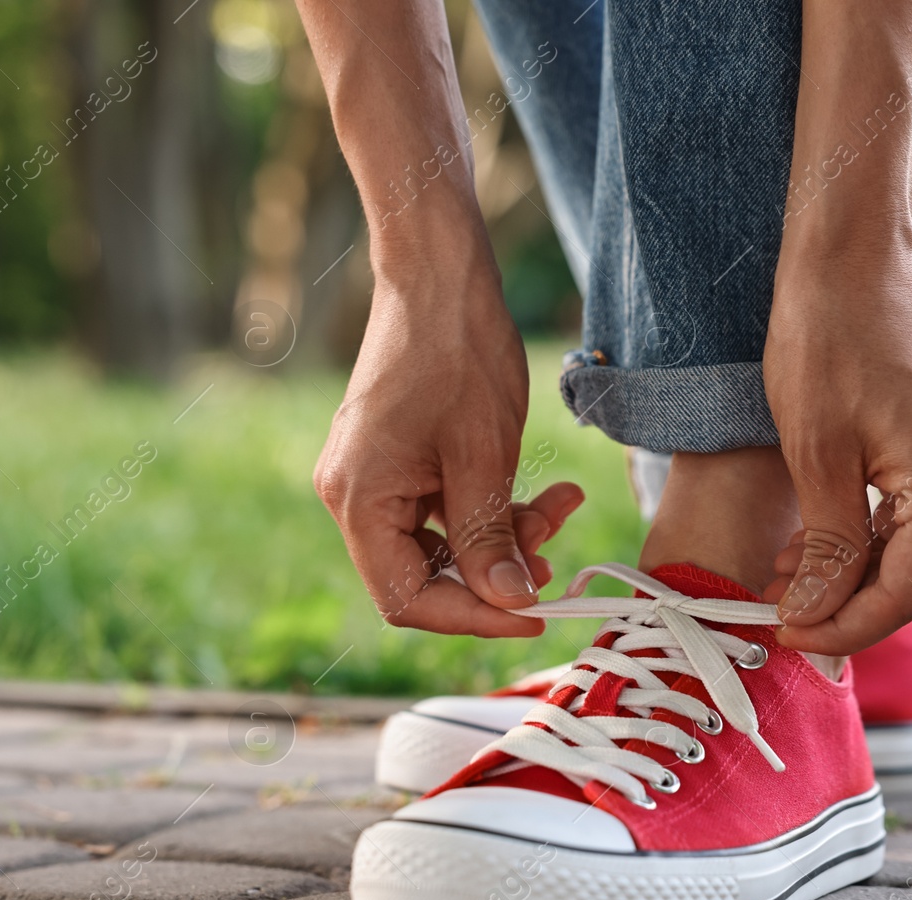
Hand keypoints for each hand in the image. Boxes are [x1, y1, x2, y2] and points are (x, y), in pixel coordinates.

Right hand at [314, 271, 583, 636]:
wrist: (439, 271)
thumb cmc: (457, 350)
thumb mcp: (483, 454)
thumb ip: (490, 537)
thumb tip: (507, 603)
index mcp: (358, 500)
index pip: (406, 597)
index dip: (472, 616)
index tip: (534, 614)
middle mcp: (353, 495)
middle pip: (424, 574)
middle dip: (495, 572)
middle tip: (555, 556)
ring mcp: (374, 477)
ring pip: (443, 542)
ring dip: (504, 536)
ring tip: (559, 507)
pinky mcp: (397, 461)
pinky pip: (444, 509)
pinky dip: (492, 509)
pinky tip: (543, 492)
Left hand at [761, 246, 911, 654]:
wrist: (850, 255)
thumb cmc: (825, 340)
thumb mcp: (815, 454)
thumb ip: (825, 547)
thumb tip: (813, 619)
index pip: (905, 594)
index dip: (844, 626)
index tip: (787, 636)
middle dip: (851, 603)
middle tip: (782, 604)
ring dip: (861, 573)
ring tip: (790, 572)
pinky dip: (876, 536)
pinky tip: (820, 536)